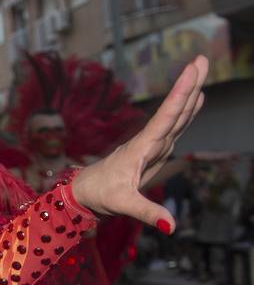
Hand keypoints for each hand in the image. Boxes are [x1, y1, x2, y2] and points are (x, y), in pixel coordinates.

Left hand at [70, 56, 206, 229]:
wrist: (84, 193)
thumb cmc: (99, 195)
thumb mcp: (122, 204)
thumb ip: (147, 212)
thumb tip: (172, 225)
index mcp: (141, 148)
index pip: (165, 118)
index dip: (180, 95)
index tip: (190, 71)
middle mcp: (148, 141)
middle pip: (172, 110)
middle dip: (187, 86)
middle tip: (200, 60)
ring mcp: (151, 145)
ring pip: (174, 116)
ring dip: (188, 95)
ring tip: (199, 71)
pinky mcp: (153, 151)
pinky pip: (174, 127)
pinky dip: (186, 112)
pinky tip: (195, 100)